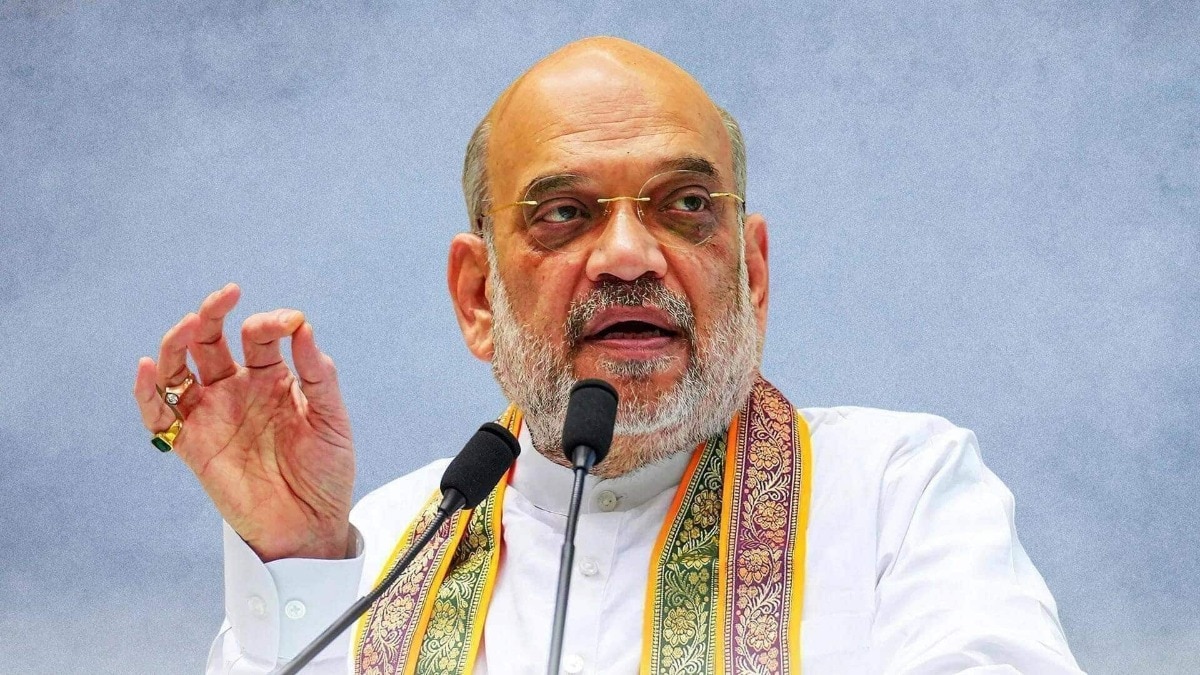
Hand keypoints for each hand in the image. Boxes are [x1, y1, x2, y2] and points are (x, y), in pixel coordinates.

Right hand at [133, 284, 354, 561]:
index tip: (291, 324)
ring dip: (177, 340)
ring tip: (190, 323)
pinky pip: (159, 414)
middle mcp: (237, 389)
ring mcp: (212, 414)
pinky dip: (146, 391)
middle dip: (214, 312)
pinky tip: (148, 367)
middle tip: (228, 294)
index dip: (272, 322)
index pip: (259, 335)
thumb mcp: (331, 418)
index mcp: (273, 377)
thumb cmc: (326, 471)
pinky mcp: (192, 444)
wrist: (311, 524)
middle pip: (210, 340)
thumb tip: (303, 327)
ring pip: (178, 367)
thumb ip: (318, 373)